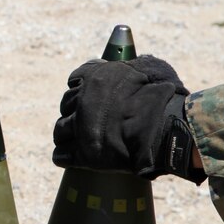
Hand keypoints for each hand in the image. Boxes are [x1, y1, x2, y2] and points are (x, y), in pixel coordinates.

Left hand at [51, 55, 201, 180]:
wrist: (163, 127)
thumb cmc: (158, 99)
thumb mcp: (143, 72)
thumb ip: (129, 68)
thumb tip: (124, 66)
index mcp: (93, 79)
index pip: (75, 82)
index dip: (81, 90)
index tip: (88, 96)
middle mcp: (80, 102)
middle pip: (66, 106)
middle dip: (75, 112)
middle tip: (86, 120)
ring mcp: (79, 129)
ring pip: (60, 130)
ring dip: (66, 135)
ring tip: (76, 140)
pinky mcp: (83, 155)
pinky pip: (61, 155)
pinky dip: (64, 156)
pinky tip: (70, 157)